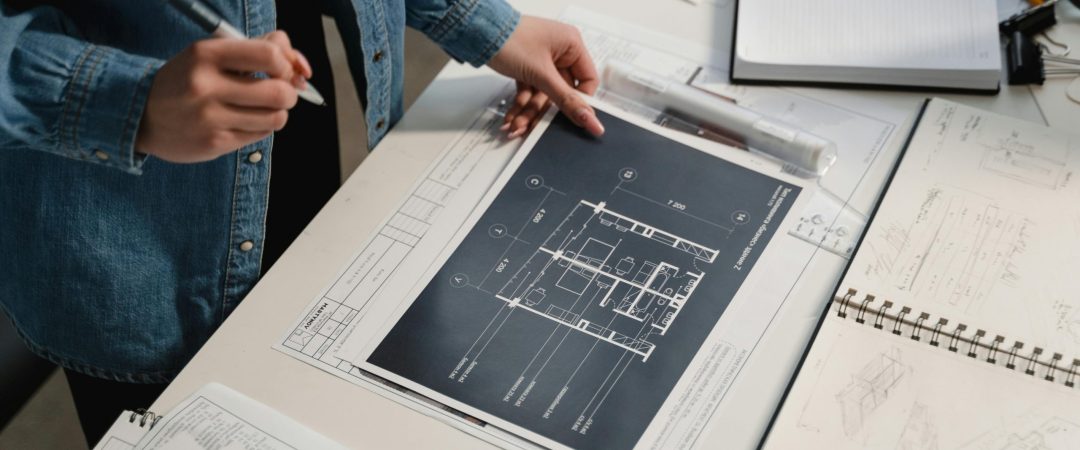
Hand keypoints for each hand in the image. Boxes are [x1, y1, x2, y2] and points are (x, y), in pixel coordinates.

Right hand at [135, 31, 311, 162]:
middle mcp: (206, 85)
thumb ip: (257, 48)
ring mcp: (209, 117)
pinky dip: (262, 127)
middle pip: (279, 92)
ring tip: (264, 108)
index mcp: (207, 54)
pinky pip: (260, 135)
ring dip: (278, 113)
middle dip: (289, 93)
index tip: (281, 69)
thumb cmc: (187, 80)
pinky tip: (246, 120)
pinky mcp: (214, 143)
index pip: (270, 55)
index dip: (286, 63)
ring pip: (275, 118)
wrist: (142, 115)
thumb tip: (299, 63)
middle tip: (281, 92)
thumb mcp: (212, 53)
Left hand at [487, 16, 603, 137]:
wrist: (476, 32)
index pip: (587, 81)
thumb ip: (566, 99)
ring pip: (542, 94)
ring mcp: (542, 59)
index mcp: (572, 45)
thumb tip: (590, 120)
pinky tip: (512, 117)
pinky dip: (521, 103)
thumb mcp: (541, 74)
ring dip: (529, 111)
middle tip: (536, 127)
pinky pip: (529, 90)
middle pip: (561, 92)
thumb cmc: (510, 39)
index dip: (581, 102)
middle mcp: (560, 51)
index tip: (574, 120)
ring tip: (516, 125)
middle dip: (544, 111)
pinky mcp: (527, 66)